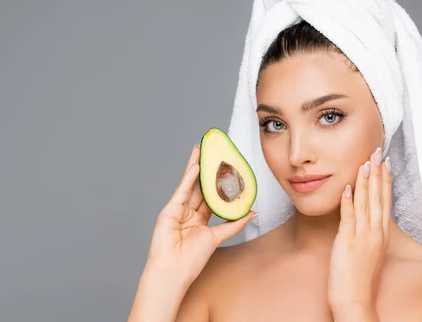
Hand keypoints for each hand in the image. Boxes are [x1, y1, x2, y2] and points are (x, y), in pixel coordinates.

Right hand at [144, 144, 257, 286]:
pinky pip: (182, 190)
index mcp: (199, 220)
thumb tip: (253, 212)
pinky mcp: (169, 210)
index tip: (225, 168)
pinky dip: (189, 178)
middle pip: (199, 186)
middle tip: (212, 152)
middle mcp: (188, 212)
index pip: (210, 196)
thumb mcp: (217, 237)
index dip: (217, 182)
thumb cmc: (192, 260)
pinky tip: (196, 166)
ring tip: (202, 150)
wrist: (174, 271)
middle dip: (206, 170)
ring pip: (190, 184)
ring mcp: (177, 210)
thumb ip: (234, 223)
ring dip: (195, 167)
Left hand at [327, 147, 391, 311]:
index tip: (385, 162)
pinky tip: (348, 187)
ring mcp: (363, 237)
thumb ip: (367, 232)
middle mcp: (375, 233)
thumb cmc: (359, 279)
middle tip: (378, 152)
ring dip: (365, 181)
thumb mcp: (368, 252)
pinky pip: (349, 218)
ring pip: (365, 204)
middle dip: (378, 173)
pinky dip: (349, 201)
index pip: (384, 201)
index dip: (385, 180)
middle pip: (378, 198)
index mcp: (381, 235)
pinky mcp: (348, 243)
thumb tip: (362, 215)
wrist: (356, 301)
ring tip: (365, 162)